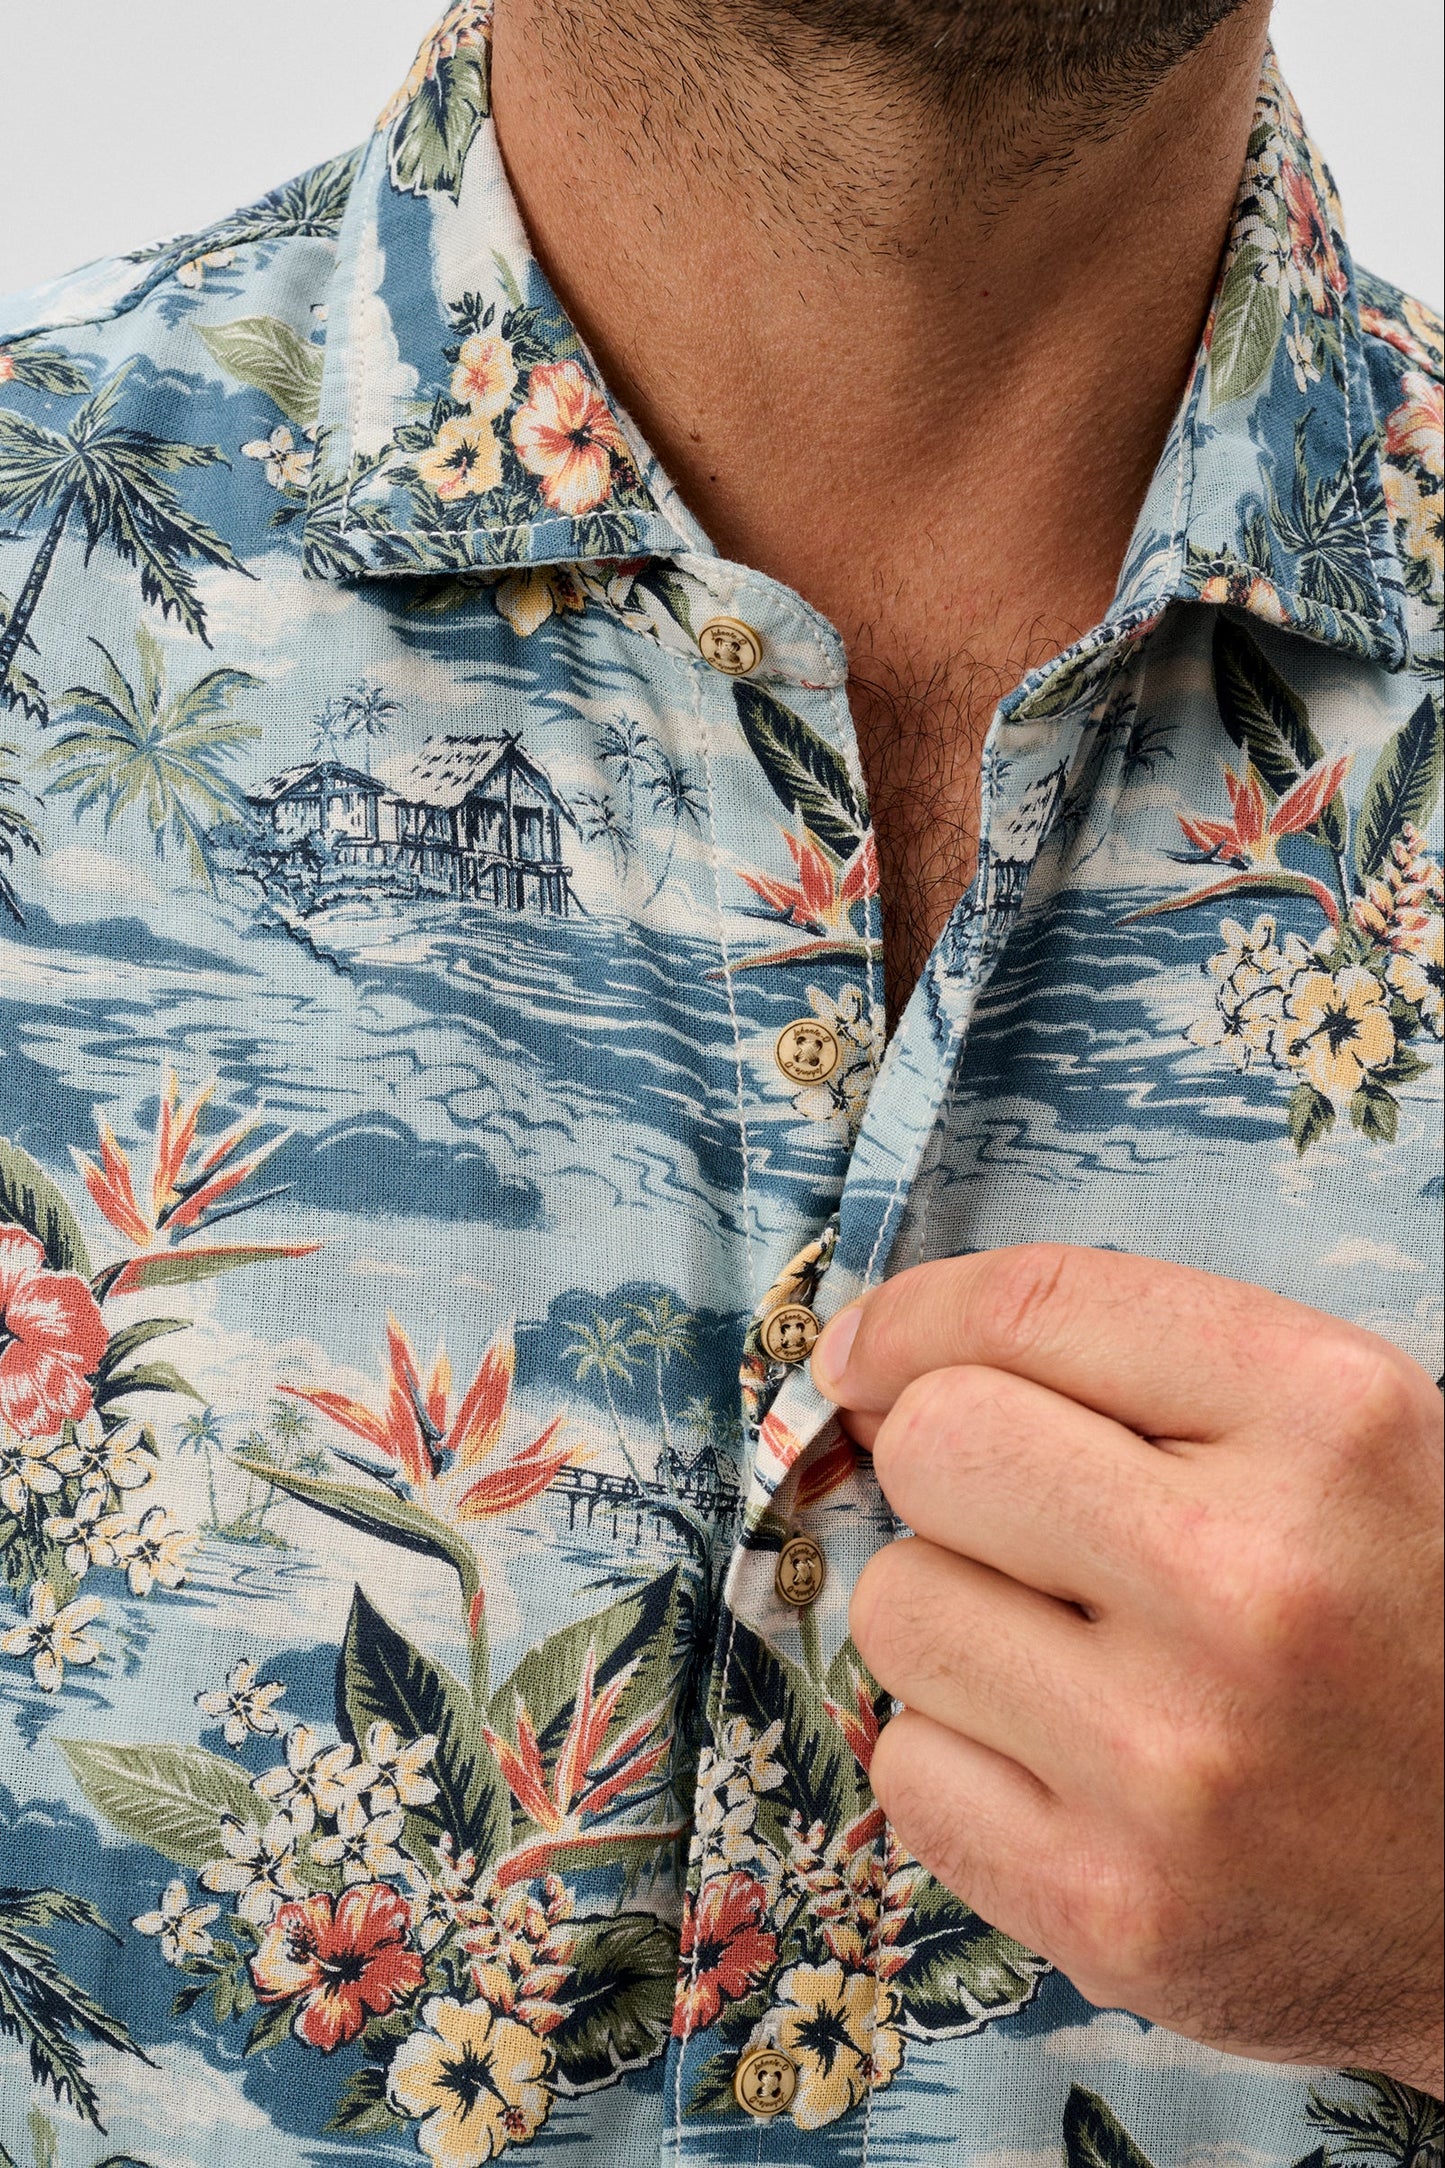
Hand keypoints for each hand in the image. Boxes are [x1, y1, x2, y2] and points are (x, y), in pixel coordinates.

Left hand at [811, 1244, 1443, 2093]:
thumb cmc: (1410, 1632)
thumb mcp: (1344, 1444)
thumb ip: (1143, 1372)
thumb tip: (884, 1364)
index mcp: (1329, 1421)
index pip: (1033, 1305)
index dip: (914, 1317)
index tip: (868, 1352)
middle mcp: (1249, 1581)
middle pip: (934, 1445)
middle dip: (941, 1466)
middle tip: (1012, 1520)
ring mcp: (1175, 1759)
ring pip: (898, 1606)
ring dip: (957, 1618)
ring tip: (1077, 1659)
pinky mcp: (1116, 1908)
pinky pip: (907, 1768)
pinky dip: (962, 1758)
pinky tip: (1068, 1768)